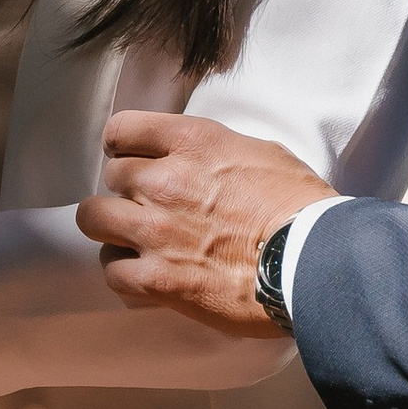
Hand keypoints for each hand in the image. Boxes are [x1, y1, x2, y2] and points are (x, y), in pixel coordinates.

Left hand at [76, 113, 331, 335]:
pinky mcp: (157, 279)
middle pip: (111, 177)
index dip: (125, 146)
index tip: (133, 158)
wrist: (313, 261)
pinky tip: (147, 277)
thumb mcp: (263, 153)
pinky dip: (126, 275)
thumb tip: (205, 162)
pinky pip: (113, 273)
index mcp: (192, 142)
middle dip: (128, 191)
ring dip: (113, 229)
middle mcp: (164, 181)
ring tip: (135, 242)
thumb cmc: (302, 207)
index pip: (122, 129)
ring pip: (94, 219)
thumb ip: (219, 152)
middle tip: (150, 207)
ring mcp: (155, 230)